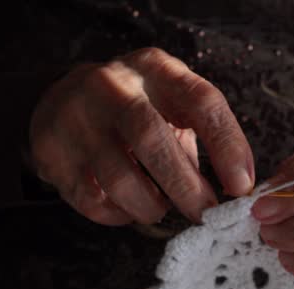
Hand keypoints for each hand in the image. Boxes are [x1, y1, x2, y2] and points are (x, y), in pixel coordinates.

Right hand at [29, 48, 254, 224]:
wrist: (63, 99)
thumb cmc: (138, 108)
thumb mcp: (172, 105)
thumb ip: (204, 137)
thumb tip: (237, 188)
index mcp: (156, 69)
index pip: (201, 101)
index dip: (227, 146)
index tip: (241, 186)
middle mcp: (113, 86)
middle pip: (152, 138)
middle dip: (185, 186)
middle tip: (205, 214)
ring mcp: (76, 117)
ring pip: (118, 176)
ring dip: (148, 205)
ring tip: (159, 210)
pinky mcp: (51, 150)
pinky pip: (91, 198)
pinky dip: (117, 214)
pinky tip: (127, 210)